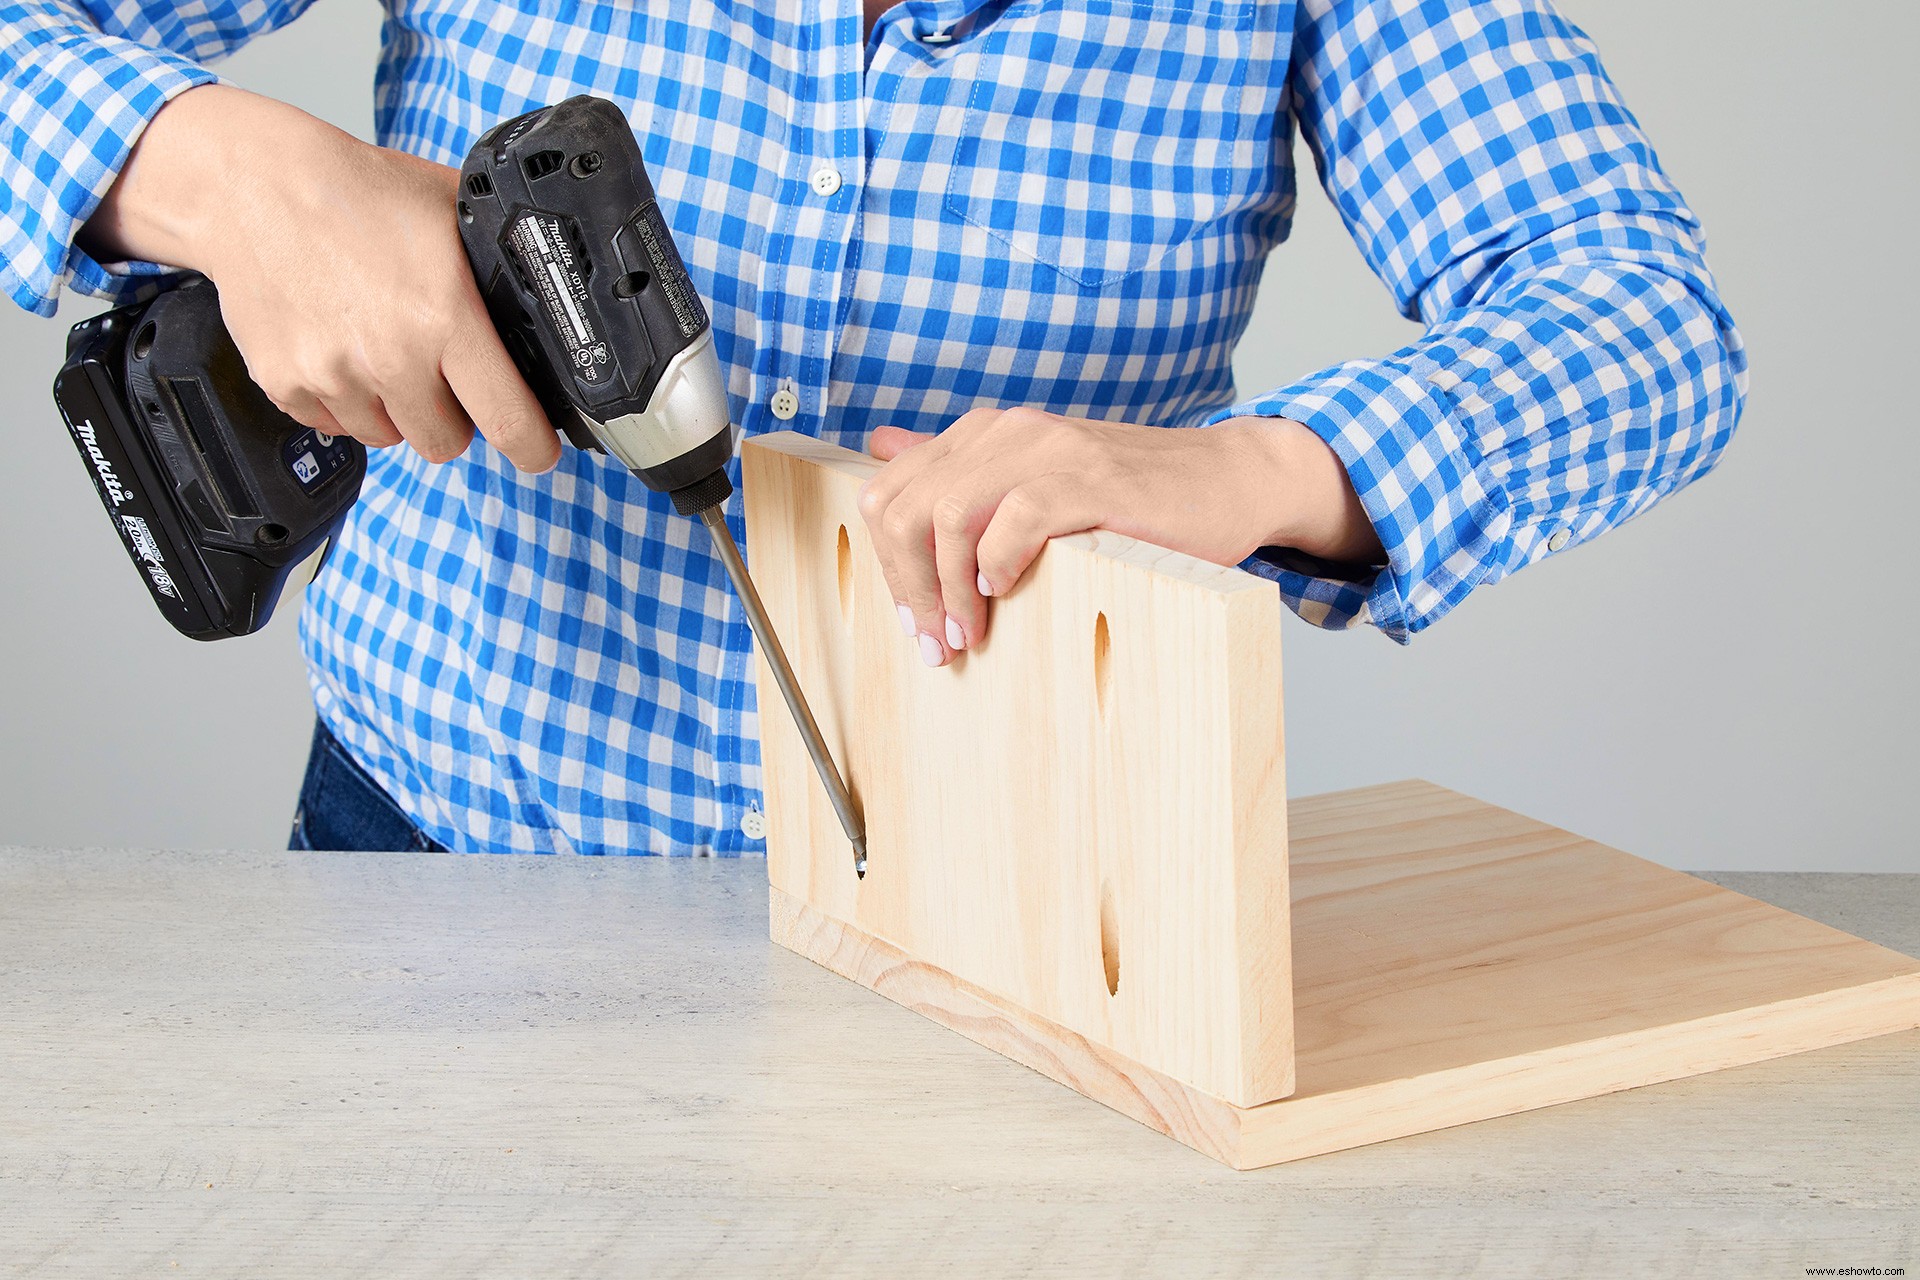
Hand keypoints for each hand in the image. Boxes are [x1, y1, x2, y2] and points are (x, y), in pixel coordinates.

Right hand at [80, 85, 559, 471]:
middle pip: (447, 443)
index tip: (536, 447)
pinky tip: (343, 349)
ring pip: (389, 437)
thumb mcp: (451, 213)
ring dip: (397, 410)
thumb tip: (546, 301)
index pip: (509, 422)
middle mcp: (390, 355)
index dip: (532, 444)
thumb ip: (499, 265)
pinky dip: (346, 402)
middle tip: (443, 375)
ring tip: (385, 350)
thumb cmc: (356, 192)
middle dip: (455, 418)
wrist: (253, 184)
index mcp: (444, 315)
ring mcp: (333, 375)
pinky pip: (335, 425)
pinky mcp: (285, 384)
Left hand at [859, 409, 1382, 666]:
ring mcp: (1049, 451)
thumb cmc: (1131, 496)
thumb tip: (879, 447)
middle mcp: (1007, 433)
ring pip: (949, 514)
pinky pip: (1016, 518)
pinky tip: (1009, 591)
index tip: (915, 623)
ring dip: (949, 588)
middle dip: (909, 586)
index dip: (886, 565)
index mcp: (984, 435)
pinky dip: (999, 563)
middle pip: (907, 507)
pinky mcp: (1091, 478)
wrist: (1228, 479)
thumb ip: (959, 466)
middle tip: (937, 642)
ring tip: (971, 633)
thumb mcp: (1035, 477)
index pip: (888, 491)